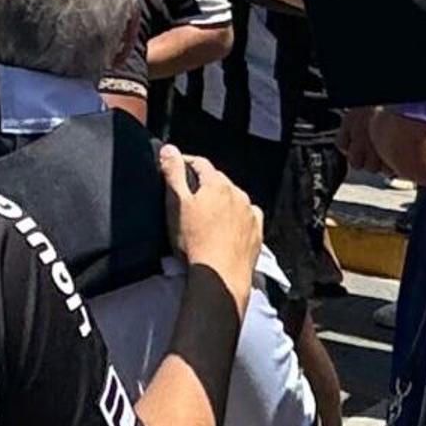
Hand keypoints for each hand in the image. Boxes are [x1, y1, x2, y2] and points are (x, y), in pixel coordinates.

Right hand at [161, 146, 266, 297]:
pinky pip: (247, 216)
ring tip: (208, 214)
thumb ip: (173, 174)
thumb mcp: (176, 204)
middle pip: (218, 180)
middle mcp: (237, 194)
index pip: (200, 163)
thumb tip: (169, 150)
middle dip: (204, 182)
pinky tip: (227, 227)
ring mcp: (249, 213)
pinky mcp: (257, 231)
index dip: (186, 162)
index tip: (176, 167)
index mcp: (217, 184)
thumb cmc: (195, 242)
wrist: (220, 276)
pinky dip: (237, 216)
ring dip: (222, 200)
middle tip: (189, 194)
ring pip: (234, 197)